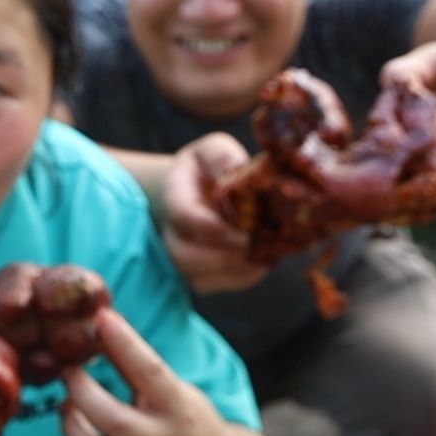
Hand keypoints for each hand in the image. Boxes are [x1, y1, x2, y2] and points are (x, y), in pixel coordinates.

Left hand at [57, 310, 249, 435]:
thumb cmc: (189, 423)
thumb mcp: (175, 391)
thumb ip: (139, 367)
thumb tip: (99, 324)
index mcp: (180, 408)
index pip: (151, 371)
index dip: (125, 343)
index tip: (102, 318)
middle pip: (113, 420)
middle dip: (81, 391)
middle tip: (68, 372)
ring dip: (71, 426)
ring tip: (68, 407)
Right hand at [158, 134, 267, 294]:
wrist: (195, 189)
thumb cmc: (208, 168)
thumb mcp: (214, 149)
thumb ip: (222, 157)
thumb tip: (238, 172)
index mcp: (174, 194)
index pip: (184, 216)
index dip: (213, 228)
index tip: (246, 230)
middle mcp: (171, 230)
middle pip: (183, 255)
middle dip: (222, 257)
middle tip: (256, 248)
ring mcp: (181, 255)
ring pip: (197, 277)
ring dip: (233, 271)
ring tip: (264, 257)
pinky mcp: (195, 272)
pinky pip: (213, 285)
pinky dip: (239, 278)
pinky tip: (261, 262)